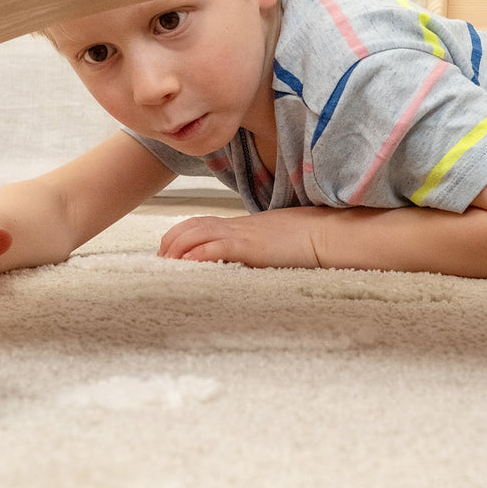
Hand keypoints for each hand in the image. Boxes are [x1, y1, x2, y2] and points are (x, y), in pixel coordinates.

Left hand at [158, 210, 323, 268]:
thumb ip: (252, 248)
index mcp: (240, 225)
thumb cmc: (304, 240)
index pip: (199, 223)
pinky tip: (187, 264)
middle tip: (160, 261)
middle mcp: (236, 226)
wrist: (326, 233)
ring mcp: (242, 235)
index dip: (179, 235)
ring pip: (197, 234)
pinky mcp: (250, 247)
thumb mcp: (271, 241)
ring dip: (177, 249)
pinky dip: (198, 255)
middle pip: (190, 226)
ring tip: (166, 265)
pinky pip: (217, 248)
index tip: (168, 252)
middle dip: (170, 242)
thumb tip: (241, 261)